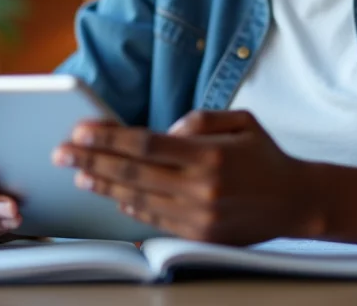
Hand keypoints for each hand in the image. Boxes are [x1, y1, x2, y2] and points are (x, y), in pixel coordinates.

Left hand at [53, 110, 319, 244]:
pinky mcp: (198, 236)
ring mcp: (197, 216)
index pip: (145, 144)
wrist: (295, 202)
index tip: (81, 131)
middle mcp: (200, 188)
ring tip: (77, 174)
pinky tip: (111, 195)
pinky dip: (128, 206)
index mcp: (209, 155)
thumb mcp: (240, 122)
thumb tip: (163, 131)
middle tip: (61, 152)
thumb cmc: (265, 155)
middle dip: (91, 161)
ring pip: (137, 199)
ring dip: (103, 186)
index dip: (108, 138)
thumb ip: (199, 121)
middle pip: (132, 173)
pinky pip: (154, 220)